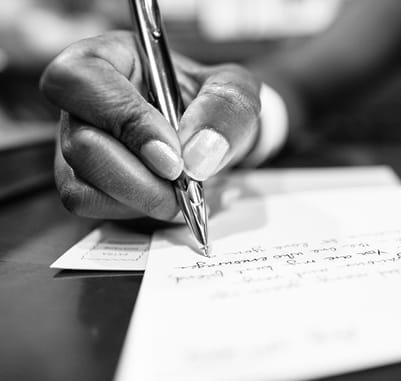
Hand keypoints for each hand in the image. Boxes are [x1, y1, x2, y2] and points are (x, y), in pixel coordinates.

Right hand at [40, 31, 260, 220]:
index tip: (174, 157)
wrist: (211, 137)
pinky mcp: (81, 180)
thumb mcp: (235, 90)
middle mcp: (79, 101)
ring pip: (81, 184)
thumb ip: (225, 110)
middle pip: (80, 144)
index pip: (81, 81)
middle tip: (185, 185)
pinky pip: (90, 204)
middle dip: (140, 179)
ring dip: (140, 198)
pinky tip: (167, 200)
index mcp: (107, 58)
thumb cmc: (213, 104)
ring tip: (182, 193)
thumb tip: (197, 154)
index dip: (126, 121)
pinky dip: (133, 210)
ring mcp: (73, 143)